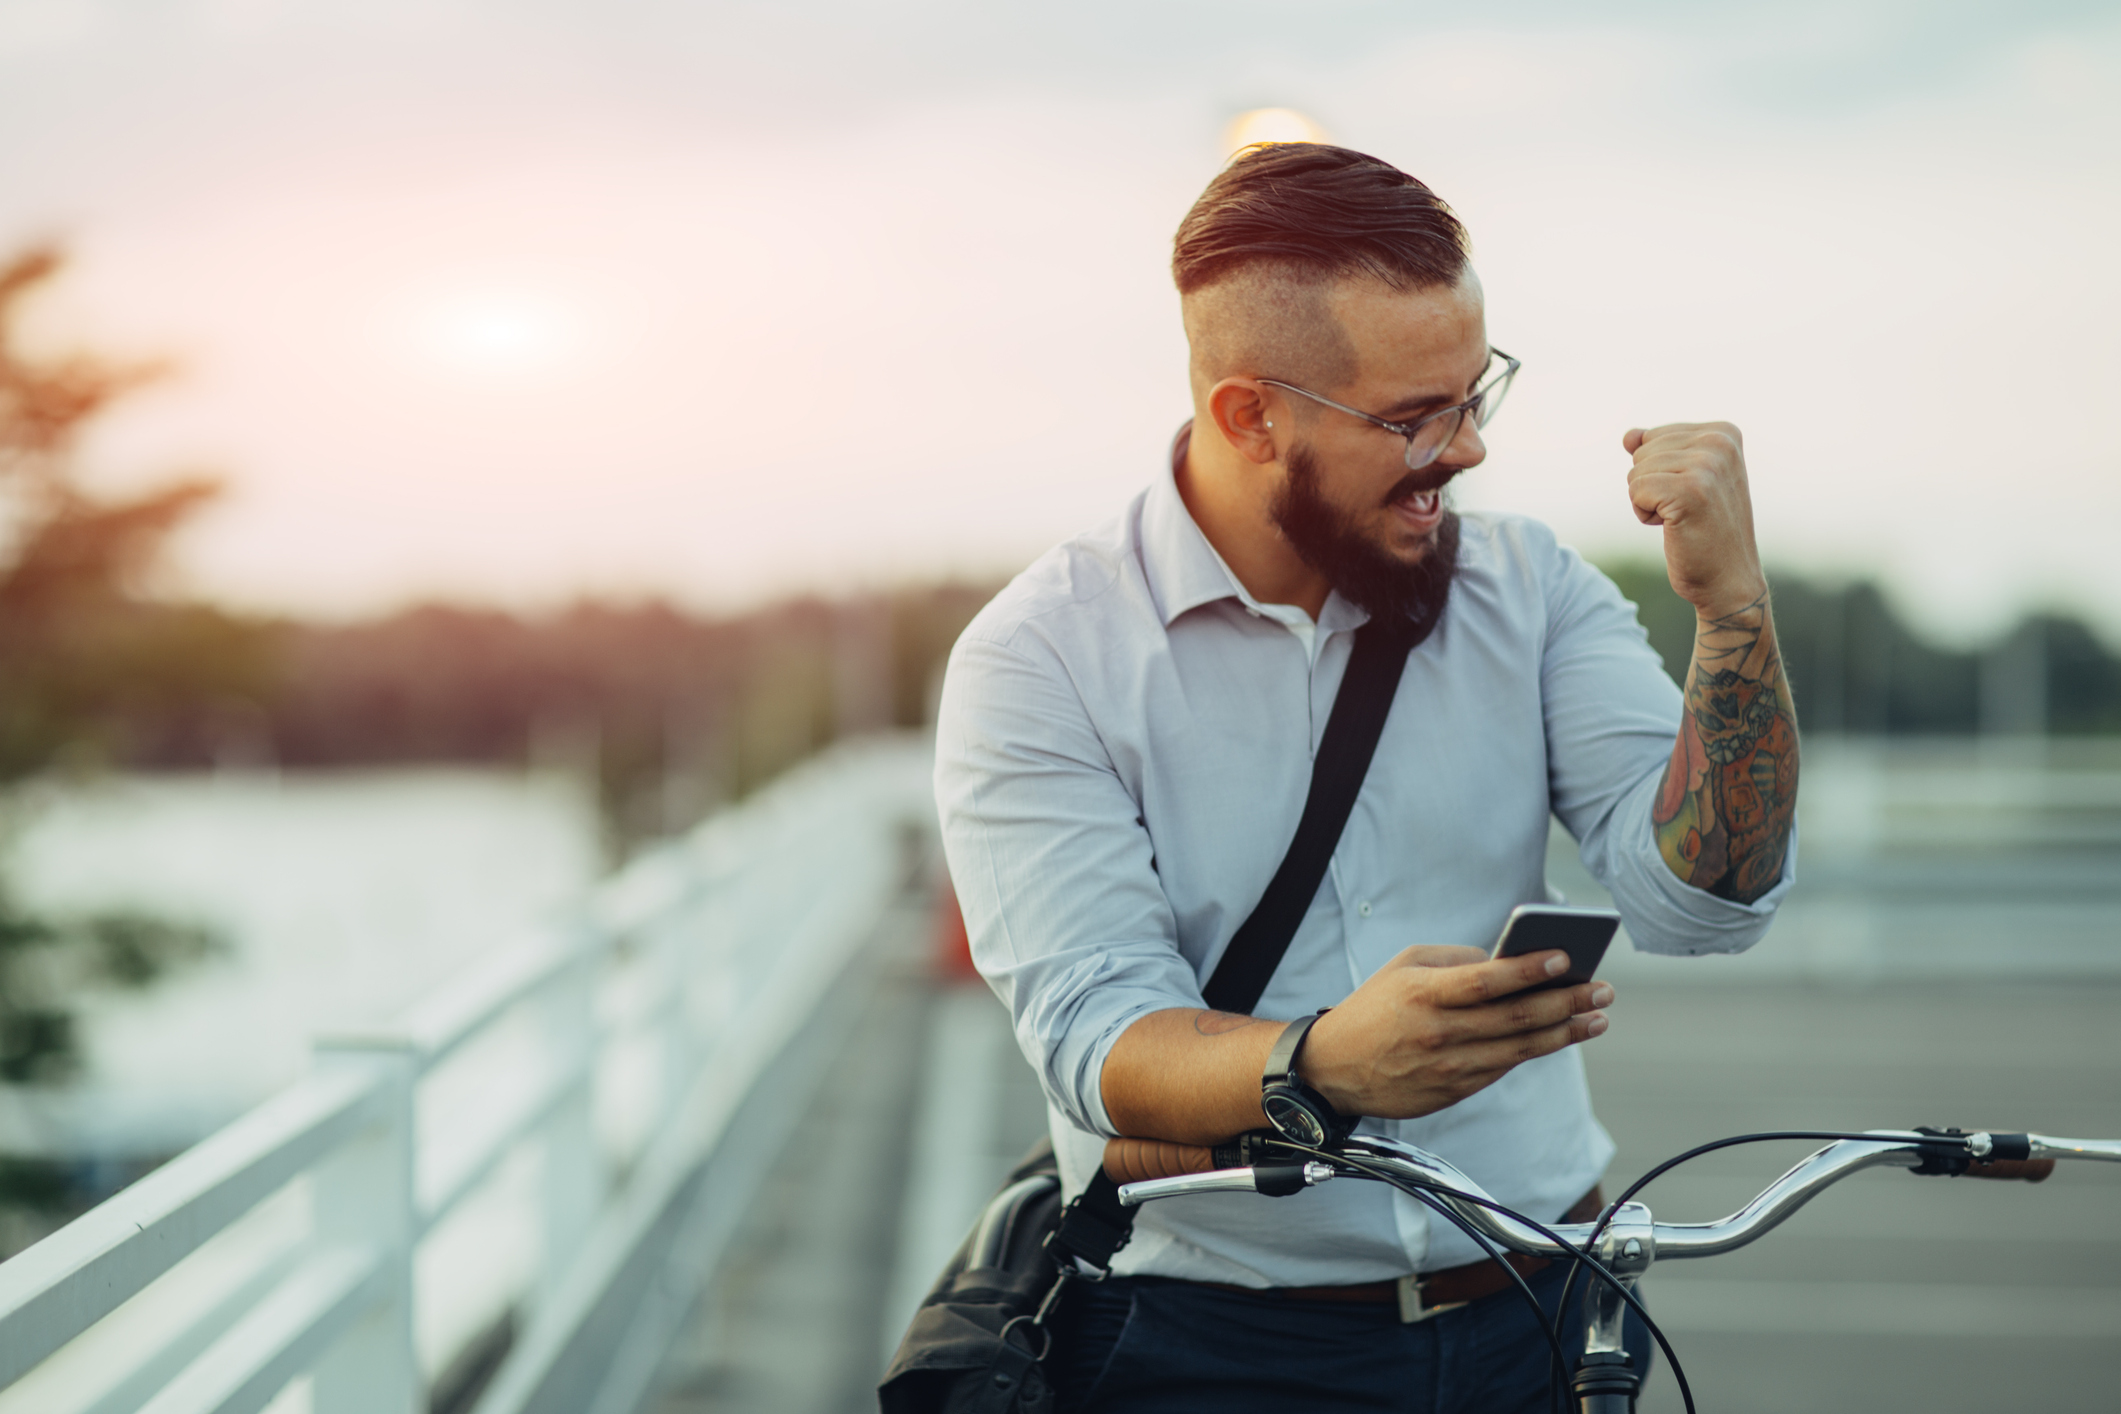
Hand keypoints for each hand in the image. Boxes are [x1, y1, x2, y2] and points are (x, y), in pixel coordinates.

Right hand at [1298, 944, 1611, 1119]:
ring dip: (1565, 1032)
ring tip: (1597, 1017)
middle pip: (1515, 1018)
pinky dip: (1534, 1050)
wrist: (1334, 1069)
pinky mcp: (1454, 1091)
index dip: (1528, 970)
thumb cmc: (1373, 1009)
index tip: (1565, 958)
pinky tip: (1559, 1036)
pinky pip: (1503, 1068)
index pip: (1486, 982)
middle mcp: (1439, 1033)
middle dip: (1566, 1002)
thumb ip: (1454, 959)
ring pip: (1520, 1049)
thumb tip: (1506, 961)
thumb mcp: (1403, 967)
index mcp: (1423, 995)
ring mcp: (1449, 1067)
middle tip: (1601, 990)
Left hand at [1623, 422, 1765, 619]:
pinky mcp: (1691, 490)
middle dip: (1651, 485)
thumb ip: (1657, 451)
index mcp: (1724, 432)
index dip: (1660, 472)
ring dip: (1649, 502)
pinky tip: (1675, 527)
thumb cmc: (1704, 531)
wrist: (1728, 580)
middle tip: (1687, 510)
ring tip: (1684, 519)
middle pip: (1642, 452)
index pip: (1652, 437)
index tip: (1693, 494)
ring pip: (1635, 472)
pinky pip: (1635, 490)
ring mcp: (1708, 465)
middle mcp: (1720, 442)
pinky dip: (1645, 514)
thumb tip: (1628, 436)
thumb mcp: (1685, 479)